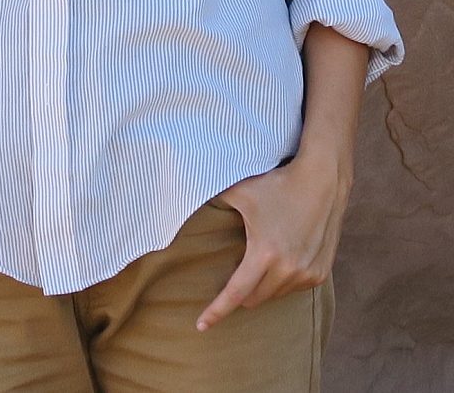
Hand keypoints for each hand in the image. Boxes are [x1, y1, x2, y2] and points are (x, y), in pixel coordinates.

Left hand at [195, 155, 350, 331]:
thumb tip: (183, 198)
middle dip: (240, 291)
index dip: (216, 311)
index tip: (201, 326)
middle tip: (235, 269)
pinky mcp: (319, 274)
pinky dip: (282, 280)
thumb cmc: (277, 184)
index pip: (235, 293)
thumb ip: (213, 199)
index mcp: (264, 253)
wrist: (322, 181)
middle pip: (253, 298)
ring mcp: (306, 274)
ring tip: (262, 255)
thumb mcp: (241, 191)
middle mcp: (287, 270)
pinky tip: (281, 258)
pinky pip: (293, 288)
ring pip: (274, 294)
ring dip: (262, 285)